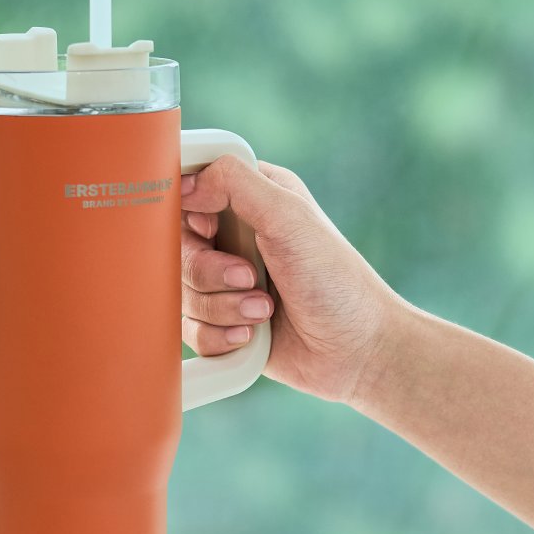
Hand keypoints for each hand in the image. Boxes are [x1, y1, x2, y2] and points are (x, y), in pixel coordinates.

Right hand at [180, 156, 408, 407]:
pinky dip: (219, 337)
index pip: (188, 190)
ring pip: (182, 293)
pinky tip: (252, 335)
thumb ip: (235, 184)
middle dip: (210, 272)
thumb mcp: (289, 218)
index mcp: (250, 198)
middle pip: (175, 249)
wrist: (358, 351)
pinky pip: (190, 330)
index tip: (210, 231)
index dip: (186, 213)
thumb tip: (185, 183)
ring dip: (222, 307)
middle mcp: (233, 238)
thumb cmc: (336, 280)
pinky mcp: (224, 323)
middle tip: (249, 278)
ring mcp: (226, 283)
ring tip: (263, 311)